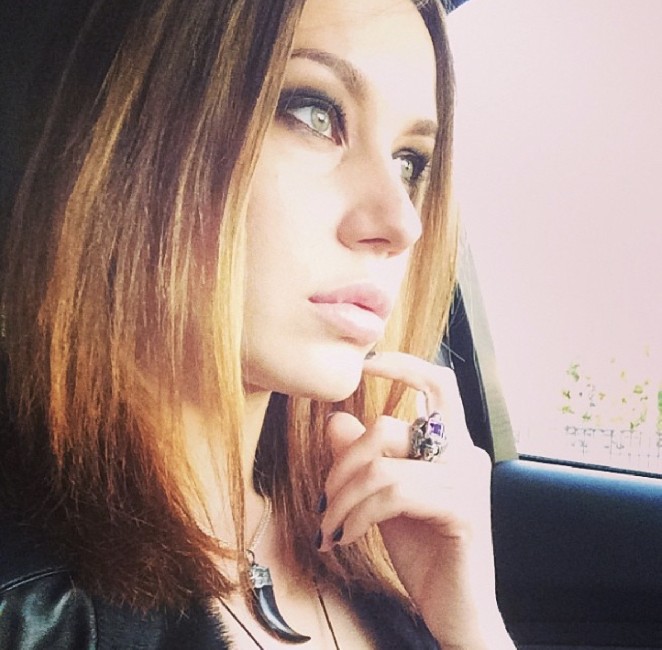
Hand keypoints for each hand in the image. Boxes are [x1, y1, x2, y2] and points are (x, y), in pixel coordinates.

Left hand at [319, 352, 514, 648]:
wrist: (455, 609)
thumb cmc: (424, 552)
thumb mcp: (384, 497)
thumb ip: (365, 458)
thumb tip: (335, 420)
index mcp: (452, 445)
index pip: (439, 386)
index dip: (405, 366)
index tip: (367, 365)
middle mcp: (466, 454)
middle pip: (389, 427)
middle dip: (342, 463)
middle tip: (325, 502)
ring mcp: (468, 481)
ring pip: (383, 464)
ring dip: (343, 499)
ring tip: (330, 528)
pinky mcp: (463, 510)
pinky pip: (393, 494)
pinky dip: (359, 515)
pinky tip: (347, 538)